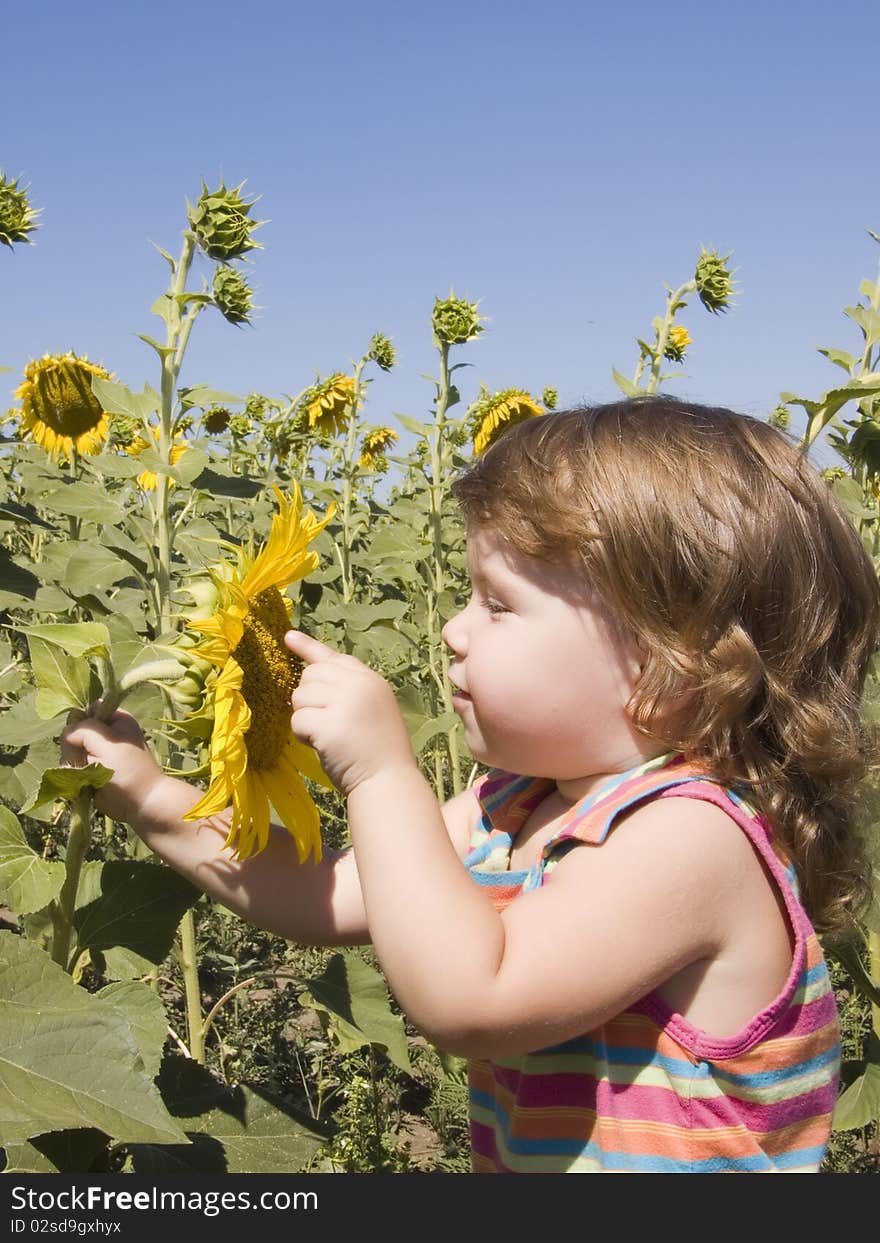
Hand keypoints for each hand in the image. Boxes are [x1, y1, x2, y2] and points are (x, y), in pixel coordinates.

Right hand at [60, 709, 164, 824]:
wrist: (140, 803)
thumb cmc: (129, 770)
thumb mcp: (108, 743)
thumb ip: (85, 730)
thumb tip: (68, 731)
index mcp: (116, 720)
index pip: (90, 708)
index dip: (81, 718)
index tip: (82, 733)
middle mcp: (105, 734)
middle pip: (75, 729)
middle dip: (75, 745)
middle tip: (87, 758)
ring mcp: (96, 752)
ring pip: (69, 749)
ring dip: (72, 761)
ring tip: (86, 772)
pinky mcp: (88, 770)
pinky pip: (69, 765)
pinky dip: (71, 772)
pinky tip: (81, 781)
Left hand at [286, 630, 415, 796]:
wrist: (389, 782)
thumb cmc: (377, 751)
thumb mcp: (371, 709)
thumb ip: (348, 689)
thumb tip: (309, 672)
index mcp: (370, 680)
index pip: (334, 658)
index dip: (309, 648)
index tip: (288, 637)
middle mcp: (359, 685)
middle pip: (310, 676)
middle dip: (309, 700)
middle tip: (328, 723)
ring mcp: (345, 702)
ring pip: (299, 697)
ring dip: (306, 718)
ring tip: (329, 736)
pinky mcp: (330, 724)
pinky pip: (297, 720)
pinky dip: (303, 736)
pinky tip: (323, 745)